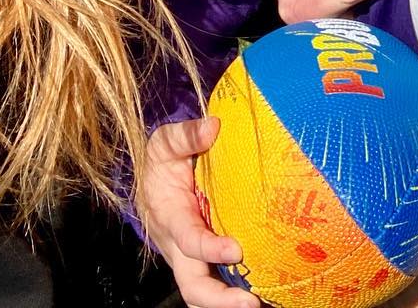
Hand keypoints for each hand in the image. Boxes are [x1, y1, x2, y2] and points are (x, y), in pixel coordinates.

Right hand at [138, 117, 257, 307]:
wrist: (150, 180)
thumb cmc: (162, 162)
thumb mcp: (166, 142)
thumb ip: (186, 135)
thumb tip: (213, 127)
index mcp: (171, 218)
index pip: (189, 240)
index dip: (210, 248)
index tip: (236, 250)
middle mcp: (180, 246)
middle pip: (193, 285)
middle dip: (219, 299)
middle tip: (251, 303)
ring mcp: (191, 257)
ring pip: (204, 291)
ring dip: (229, 303)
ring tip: (263, 305)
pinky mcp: (204, 258)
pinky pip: (218, 282)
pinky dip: (236, 293)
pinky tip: (267, 295)